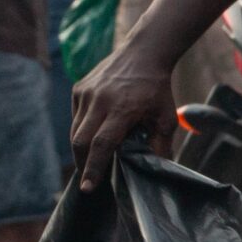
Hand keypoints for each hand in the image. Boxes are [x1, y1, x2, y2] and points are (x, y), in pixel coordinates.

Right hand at [70, 41, 177, 192]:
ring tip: (90, 161)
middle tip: (88, 181)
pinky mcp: (79, 89)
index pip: (101, 144)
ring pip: (75, 131)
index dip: (94, 168)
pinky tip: (93, 134)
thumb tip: (156, 171)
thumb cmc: (157, 88)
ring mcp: (86, 93)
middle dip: (82, 165)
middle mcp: (99, 101)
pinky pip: (76, 117)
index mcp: (122, 109)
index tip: (87, 188)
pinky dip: (82, 130)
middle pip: (81, 141)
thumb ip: (161, 145)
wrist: (143, 53)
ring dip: (81, 149)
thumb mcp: (166, 117)